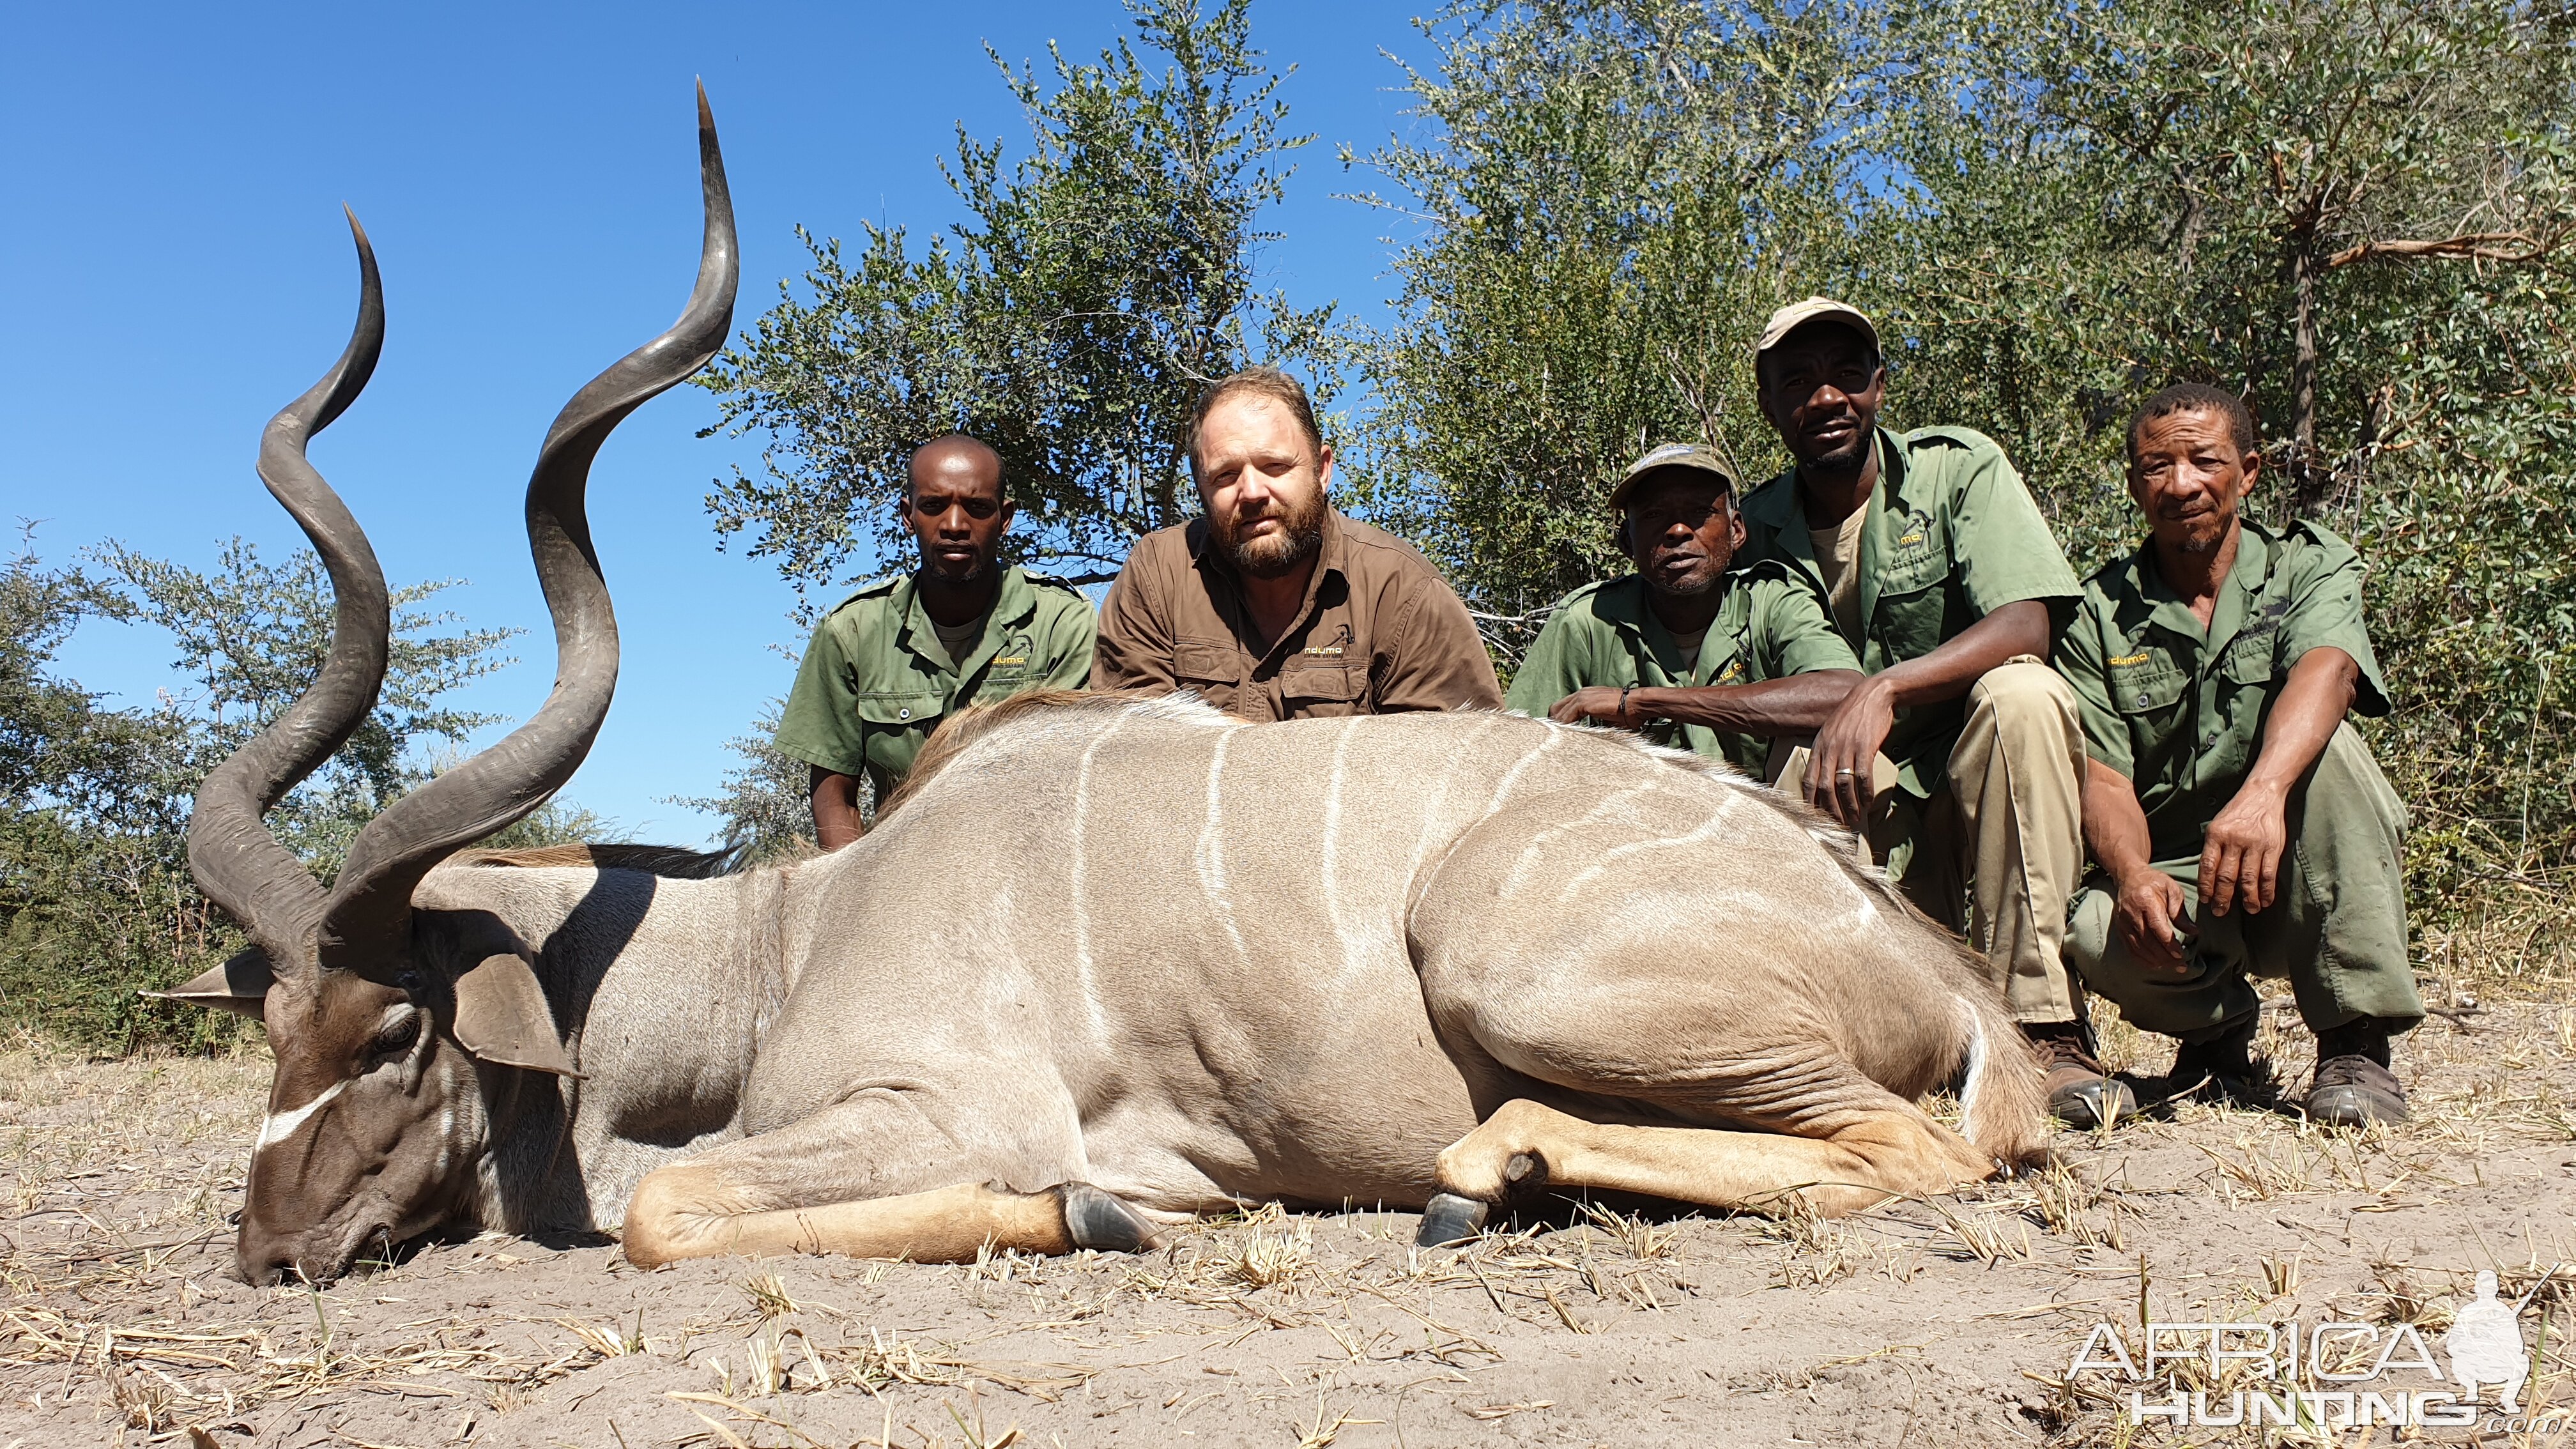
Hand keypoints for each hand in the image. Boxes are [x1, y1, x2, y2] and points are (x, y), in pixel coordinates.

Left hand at [1550, 686, 1643, 728]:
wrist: (1636, 705)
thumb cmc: (1627, 714)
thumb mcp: (1606, 719)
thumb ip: (1595, 723)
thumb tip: (1588, 735)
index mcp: (1586, 695)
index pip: (1564, 706)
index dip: (1559, 719)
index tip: (1559, 732)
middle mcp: (1582, 693)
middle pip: (1556, 708)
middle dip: (1554, 722)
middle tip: (1555, 737)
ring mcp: (1582, 697)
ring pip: (1558, 712)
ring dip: (1557, 726)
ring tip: (1557, 739)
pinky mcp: (1583, 703)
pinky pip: (1566, 717)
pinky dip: (1563, 727)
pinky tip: (1565, 736)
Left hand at [1804, 677, 1895, 826]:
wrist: (1872, 695)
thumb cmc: (1852, 715)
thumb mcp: (1830, 731)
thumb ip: (1826, 751)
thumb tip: (1825, 775)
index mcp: (1819, 747)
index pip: (1808, 779)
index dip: (1810, 801)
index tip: (1814, 817)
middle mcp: (1830, 749)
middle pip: (1825, 787)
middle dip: (1831, 810)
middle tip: (1838, 825)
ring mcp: (1847, 748)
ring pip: (1844, 785)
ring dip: (1849, 805)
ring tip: (1855, 819)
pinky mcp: (1865, 747)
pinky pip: (1863, 776)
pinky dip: (1865, 792)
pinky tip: (1868, 802)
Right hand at [2113, 868, 2191, 973]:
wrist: (2128, 877)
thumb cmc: (2153, 882)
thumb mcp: (2172, 889)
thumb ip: (2180, 911)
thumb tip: (2193, 932)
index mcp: (2145, 900)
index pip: (2156, 926)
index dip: (2168, 943)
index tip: (2181, 954)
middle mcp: (2131, 913)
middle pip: (2147, 941)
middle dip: (2165, 956)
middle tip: (2182, 965)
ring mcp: (2123, 922)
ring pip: (2139, 948)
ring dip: (2156, 961)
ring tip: (2173, 966)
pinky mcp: (2120, 929)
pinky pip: (2131, 949)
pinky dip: (2143, 960)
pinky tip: (2157, 965)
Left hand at [2200, 783, 2288, 915]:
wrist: (2262, 794)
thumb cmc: (2237, 813)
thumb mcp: (2218, 825)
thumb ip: (2213, 849)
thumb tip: (2207, 877)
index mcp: (2216, 835)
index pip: (2208, 867)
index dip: (2206, 887)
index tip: (2206, 901)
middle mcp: (2234, 841)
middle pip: (2226, 876)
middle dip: (2223, 898)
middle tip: (2221, 912)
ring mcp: (2254, 844)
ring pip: (2248, 879)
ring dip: (2248, 898)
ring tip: (2249, 910)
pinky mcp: (2272, 847)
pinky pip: (2268, 874)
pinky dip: (2267, 890)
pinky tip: (2265, 901)